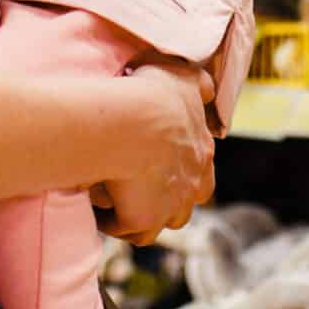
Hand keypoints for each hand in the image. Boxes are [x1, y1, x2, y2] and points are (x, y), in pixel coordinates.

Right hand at [94, 62, 213, 243]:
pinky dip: (116, 223)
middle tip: (137, 188)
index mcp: (202, 152)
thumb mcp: (184, 77)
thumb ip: (199, 84)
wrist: (130, 120)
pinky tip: (100, 209)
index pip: (200, 173)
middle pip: (182, 206)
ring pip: (159, 223)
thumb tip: (207, 89)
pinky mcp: (144, 221)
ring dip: (141, 216)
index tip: (156, 162)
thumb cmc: (152, 94)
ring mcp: (170, 207)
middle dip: (164, 202)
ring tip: (116, 201)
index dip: (179, 171)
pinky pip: (128, 231)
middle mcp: (193, 184)